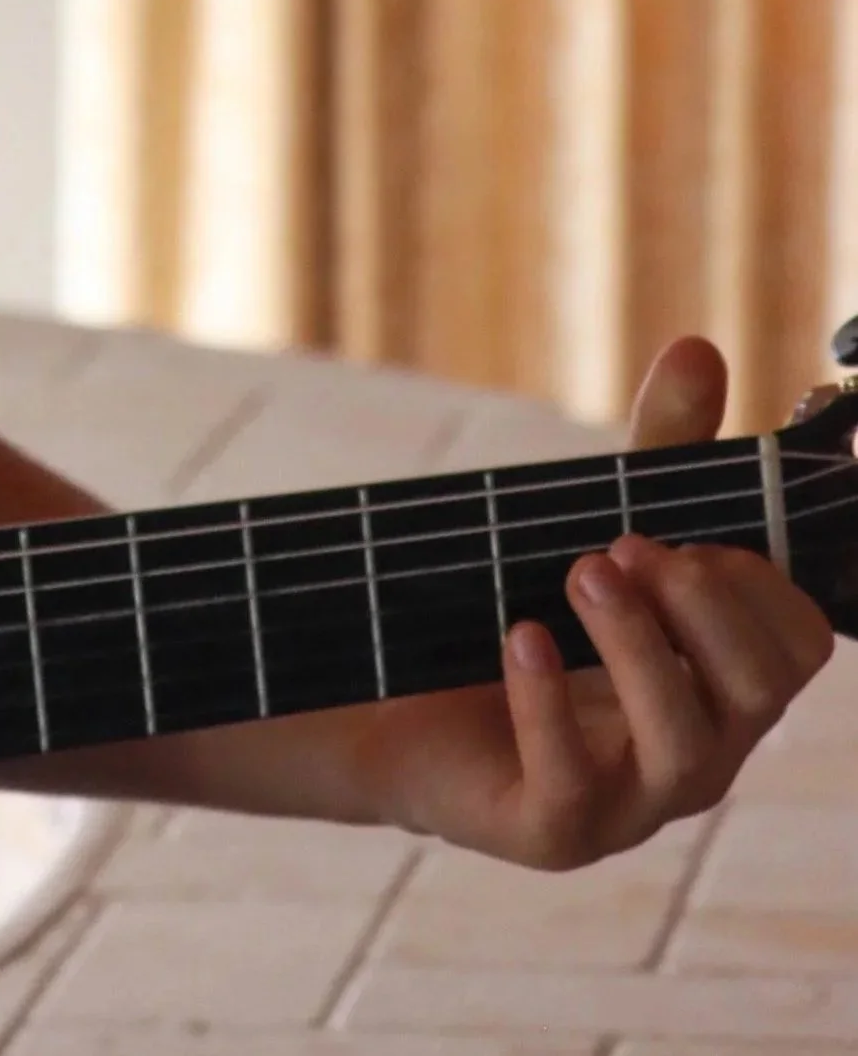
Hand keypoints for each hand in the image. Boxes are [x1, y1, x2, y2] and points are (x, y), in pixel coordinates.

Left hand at [352, 337, 837, 868]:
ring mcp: (628, 802)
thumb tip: (700, 348)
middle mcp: (693, 749)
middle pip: (761, 695)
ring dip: (642, 650)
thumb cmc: (512, 608)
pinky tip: (522, 635)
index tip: (692, 533)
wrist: (384, 701)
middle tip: (630, 545)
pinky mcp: (551, 831)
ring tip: (581, 569)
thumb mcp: (585, 522)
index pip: (795, 646)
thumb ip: (655, 452)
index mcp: (717, 682)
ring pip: (688, 750)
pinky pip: (575, 787)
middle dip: (708, 612)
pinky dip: (551, 705)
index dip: (761, 587)